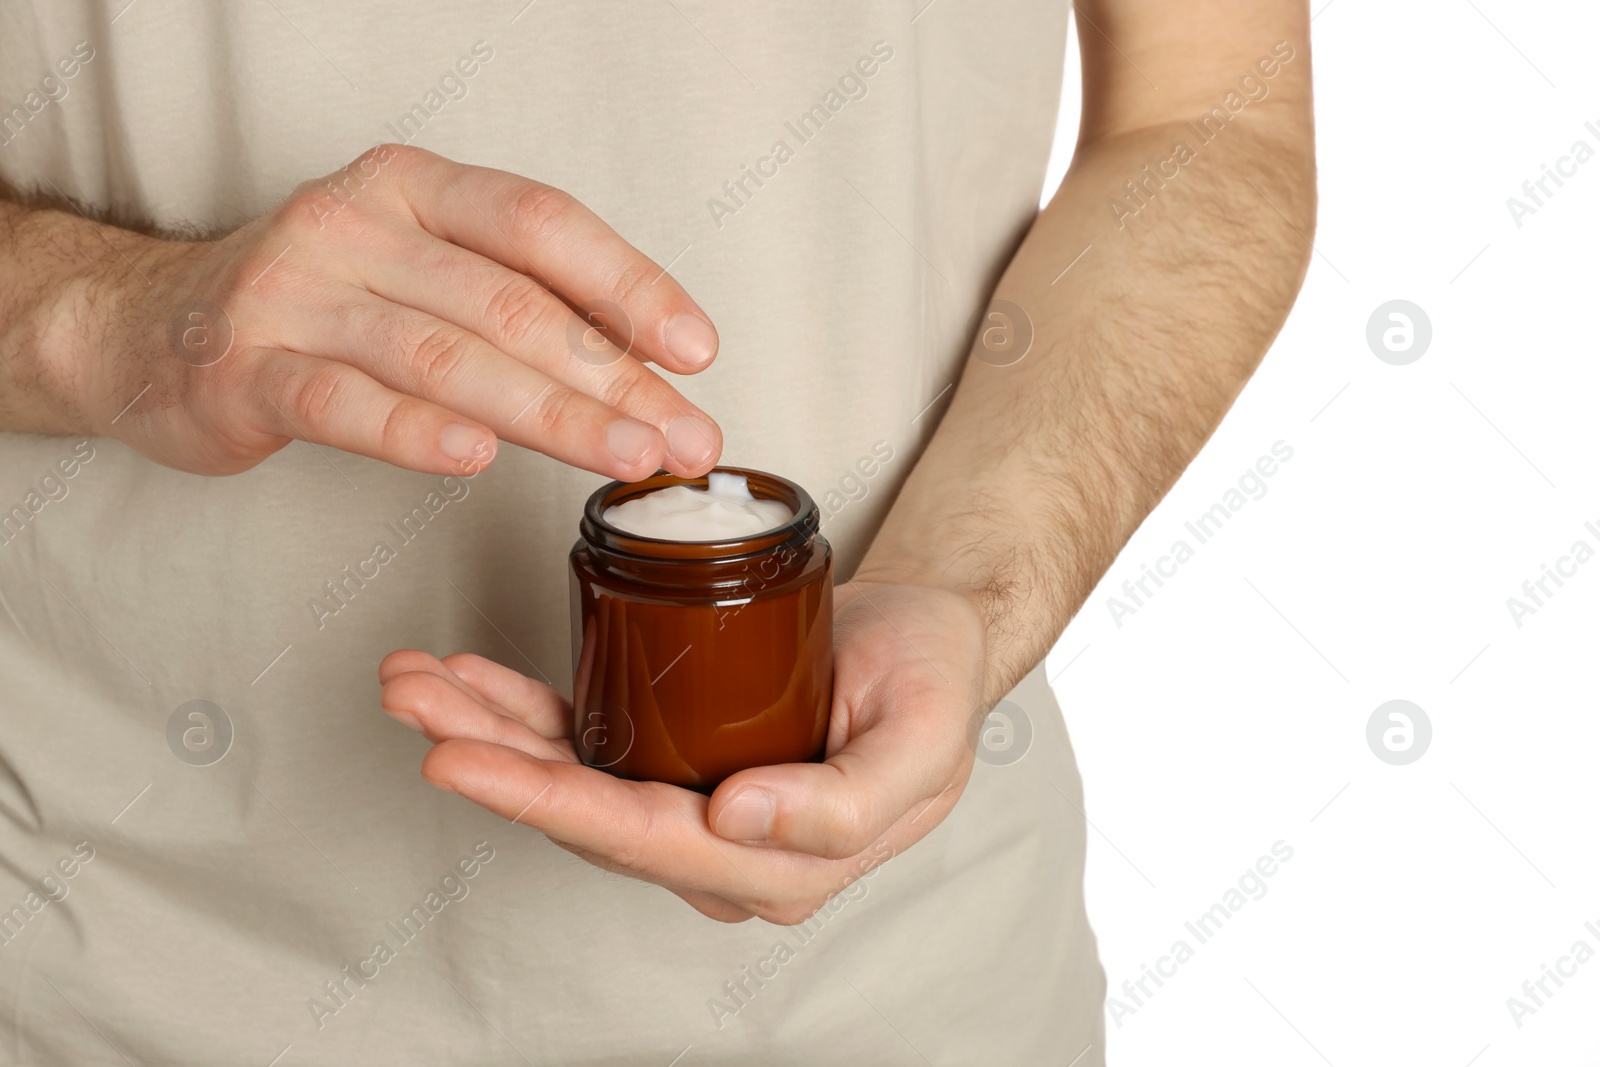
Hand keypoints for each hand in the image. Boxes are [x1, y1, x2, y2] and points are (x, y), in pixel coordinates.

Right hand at [74, 144, 721, 478]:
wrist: (147, 329)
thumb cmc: (314, 307)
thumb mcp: (416, 273)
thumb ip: (514, 307)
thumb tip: (644, 371)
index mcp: (414, 189)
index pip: (542, 224)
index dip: (629, 284)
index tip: (696, 350)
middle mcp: (357, 225)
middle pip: (510, 302)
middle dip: (612, 378)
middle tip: (685, 436)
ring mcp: (296, 294)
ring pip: (445, 355)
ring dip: (548, 415)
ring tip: (624, 457)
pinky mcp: (246, 371)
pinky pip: (343, 403)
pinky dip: (414, 433)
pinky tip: (477, 460)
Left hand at [377, 581, 986, 922]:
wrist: (932, 638)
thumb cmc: (932, 682)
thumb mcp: (923, 739)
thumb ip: (846, 804)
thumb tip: (737, 823)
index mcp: (780, 866)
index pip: (643, 840)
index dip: (546, 802)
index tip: (460, 762)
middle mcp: (721, 848)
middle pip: (584, 812)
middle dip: (488, 759)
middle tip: (413, 701)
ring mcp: (692, 804)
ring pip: (570, 778)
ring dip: (485, 731)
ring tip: (417, 681)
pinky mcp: (673, 757)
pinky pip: (586, 741)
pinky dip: (520, 710)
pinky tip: (470, 678)